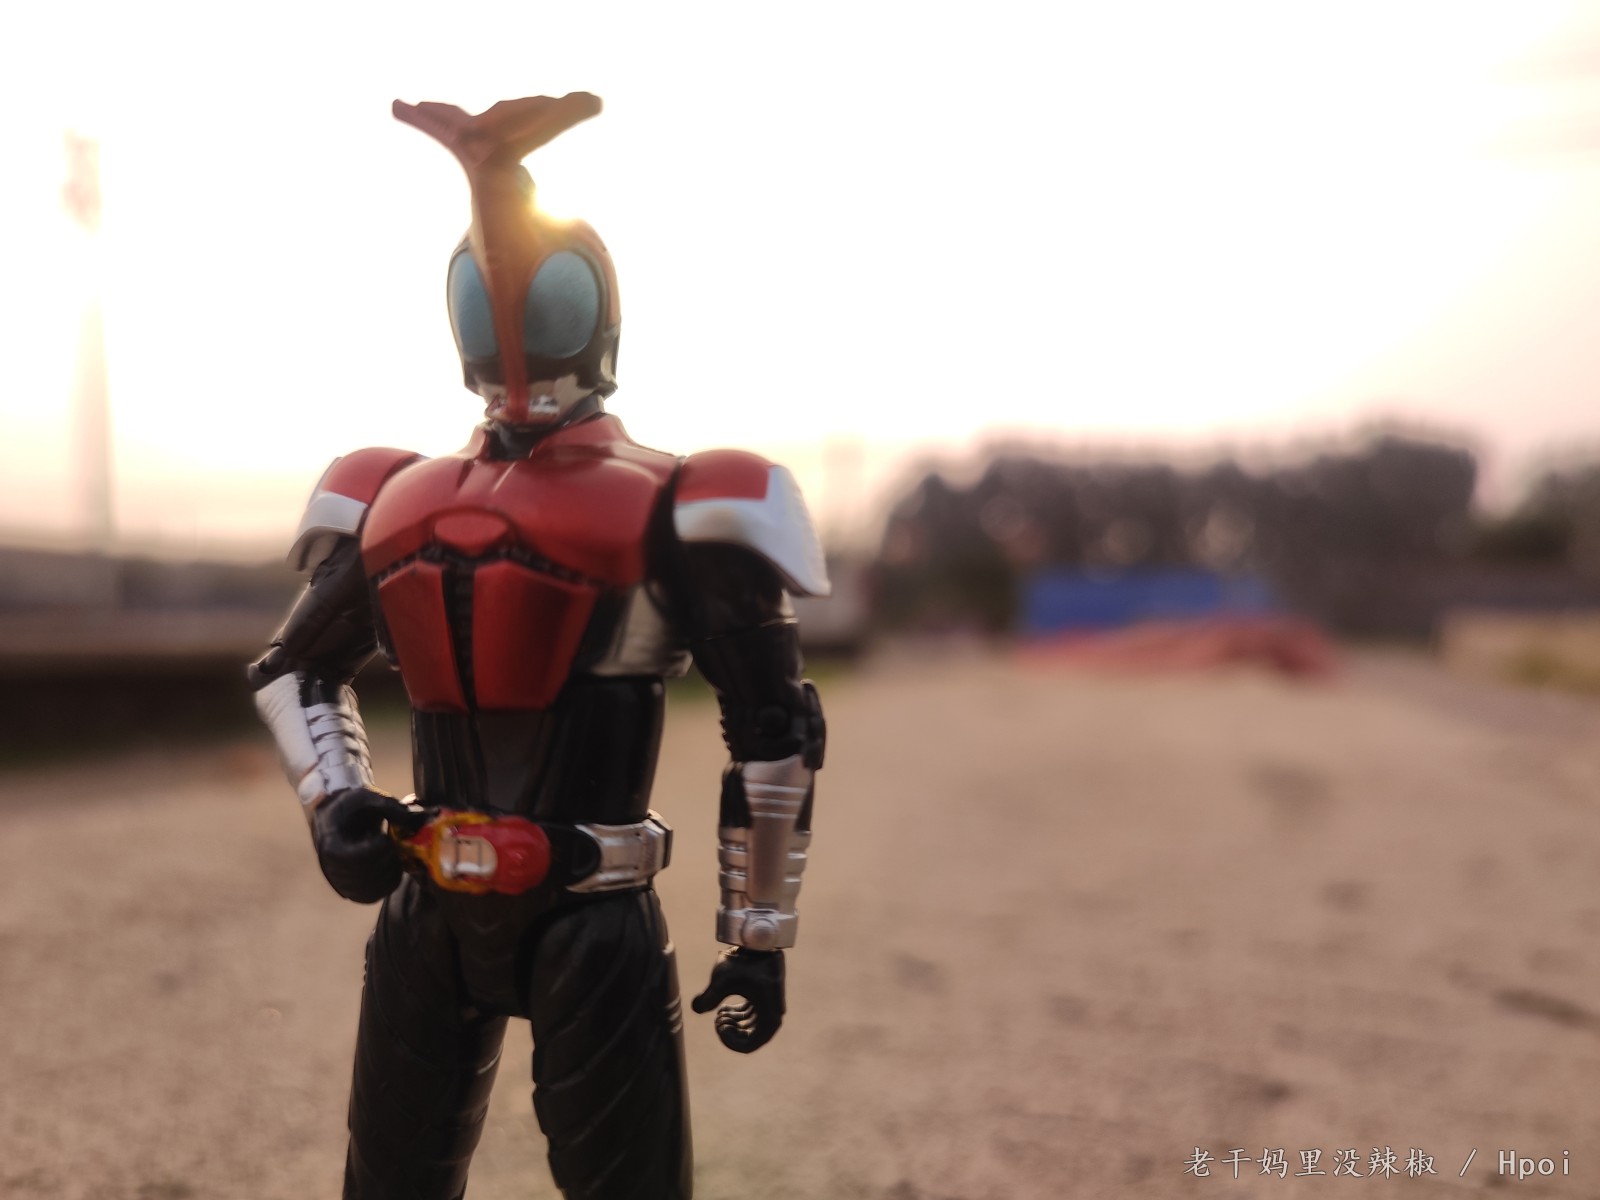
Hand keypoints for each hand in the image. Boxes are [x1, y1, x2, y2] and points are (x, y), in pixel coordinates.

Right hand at [312, 787, 413, 902]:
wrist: (338, 819)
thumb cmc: (351, 806)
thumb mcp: (365, 796)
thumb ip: (387, 805)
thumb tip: (409, 817)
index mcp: (330, 844)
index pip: (352, 858)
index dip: (374, 850)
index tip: (383, 837)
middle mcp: (331, 869)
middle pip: (366, 875)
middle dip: (386, 859)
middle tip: (392, 844)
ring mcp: (340, 882)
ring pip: (372, 889)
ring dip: (390, 871)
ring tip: (391, 852)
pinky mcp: (352, 890)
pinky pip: (373, 896)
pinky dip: (388, 882)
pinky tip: (391, 863)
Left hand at [691, 948, 784, 1052]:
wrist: (757, 938)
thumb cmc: (742, 959)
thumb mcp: (722, 979)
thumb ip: (708, 997)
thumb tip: (696, 1009)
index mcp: (769, 1014)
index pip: (752, 1044)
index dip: (733, 1043)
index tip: (718, 1026)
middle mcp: (773, 1013)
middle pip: (753, 1038)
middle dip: (733, 1033)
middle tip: (718, 1021)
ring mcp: (770, 1004)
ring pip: (752, 1027)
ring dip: (735, 1024)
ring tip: (719, 1015)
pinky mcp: (765, 996)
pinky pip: (753, 1015)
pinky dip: (738, 1015)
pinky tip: (724, 1008)